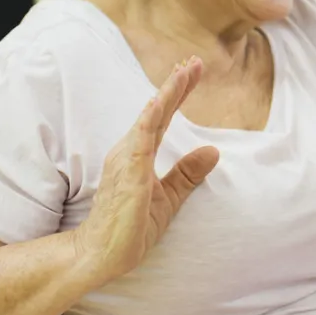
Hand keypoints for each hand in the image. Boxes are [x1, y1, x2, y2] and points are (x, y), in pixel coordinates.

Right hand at [73, 58, 219, 282]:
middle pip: (156, 110)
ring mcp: (127, 159)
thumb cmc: (130, 227)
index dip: (178, 93)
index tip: (194, 71)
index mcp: (139, 154)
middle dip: (176, 83)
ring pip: (149, 117)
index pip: (162, 118)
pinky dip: (151, 117)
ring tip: (184, 70)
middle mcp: (130, 151)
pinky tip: (161, 101)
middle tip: (195, 60)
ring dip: (167, 92)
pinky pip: (140, 139)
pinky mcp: (128, 172)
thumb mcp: (170, 198)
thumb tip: (213, 150)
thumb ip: (188, 174)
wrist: (102, 254)